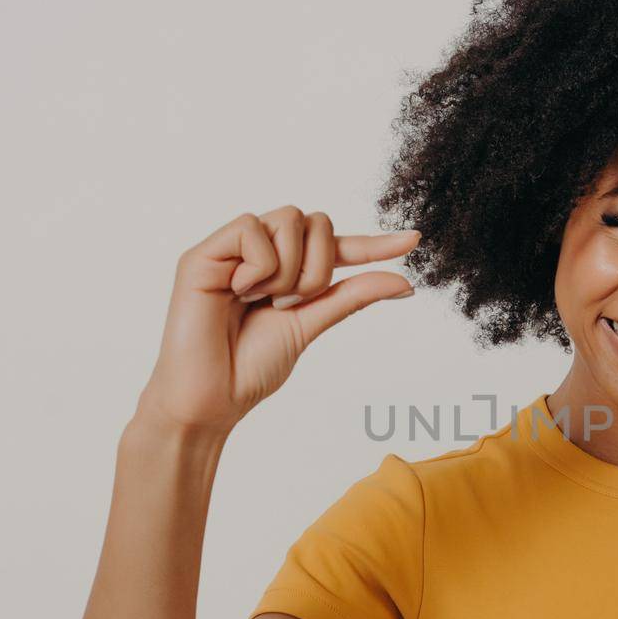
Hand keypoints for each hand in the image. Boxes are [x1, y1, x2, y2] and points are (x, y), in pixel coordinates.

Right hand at [136, 205, 418, 433]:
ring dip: (290, 267)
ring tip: (264, 301)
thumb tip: (403, 280)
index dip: (374, 244)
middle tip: (292, 304)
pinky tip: (238, 291)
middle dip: (318, 265)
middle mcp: (260, 254)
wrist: (212, 400)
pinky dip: (259, 264)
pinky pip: (251, 228)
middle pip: (314, 221)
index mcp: (287, 272)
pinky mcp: (203, 254)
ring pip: (288, 217)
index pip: (336, 247)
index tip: (413, 241)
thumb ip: (351, 296)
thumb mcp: (312, 325)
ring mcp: (231, 251)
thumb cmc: (251, 367)